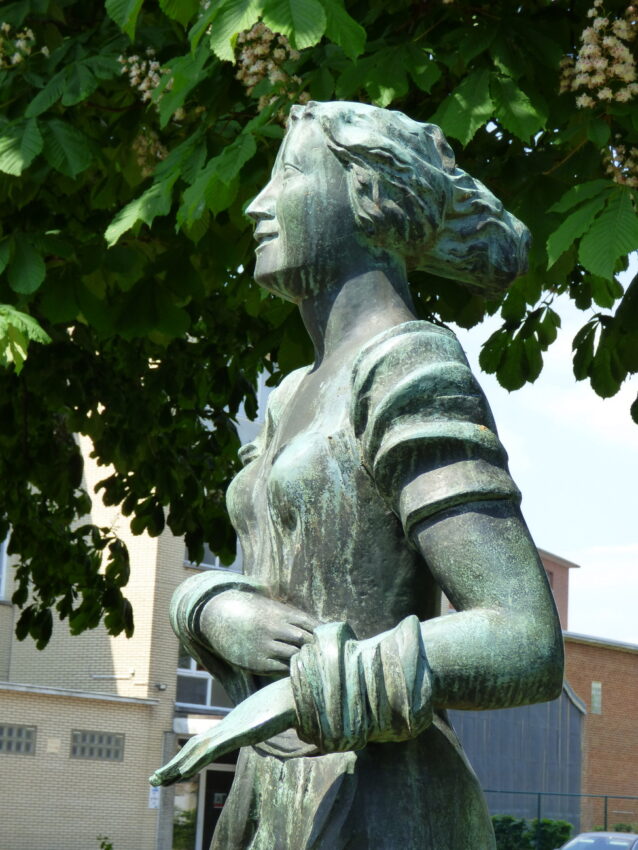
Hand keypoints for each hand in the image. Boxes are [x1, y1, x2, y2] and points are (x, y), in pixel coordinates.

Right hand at [199, 590, 319, 676]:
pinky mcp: (257, 661)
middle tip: (325, 654)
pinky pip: (281, 668)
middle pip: (305, 640)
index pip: (309, 623)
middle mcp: (274, 628)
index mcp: (280, 612)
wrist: (218, 616)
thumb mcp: (270, 606)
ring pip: (294, 655)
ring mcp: (265, 645)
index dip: (321, 632)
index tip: (329, 638)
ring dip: (303, 659)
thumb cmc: (249, 611)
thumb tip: (316, 626)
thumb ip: (290, 616)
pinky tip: (294, 669)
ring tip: (311, 663)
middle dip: (315, 646)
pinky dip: (290, 668)